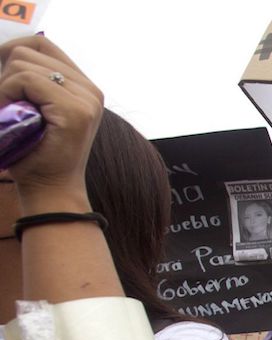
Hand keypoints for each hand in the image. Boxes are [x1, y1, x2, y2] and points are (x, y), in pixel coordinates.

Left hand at [0, 37, 102, 210]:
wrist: (52, 191)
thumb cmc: (38, 155)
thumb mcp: (39, 111)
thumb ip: (35, 83)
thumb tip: (8, 53)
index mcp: (85, 87)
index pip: (43, 44)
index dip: (14, 50)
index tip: (1, 74)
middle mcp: (90, 89)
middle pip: (30, 49)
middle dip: (6, 73)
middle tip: (7, 106)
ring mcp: (86, 99)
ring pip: (23, 63)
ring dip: (4, 87)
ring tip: (10, 114)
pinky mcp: (74, 110)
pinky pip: (25, 79)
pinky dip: (7, 94)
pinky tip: (11, 116)